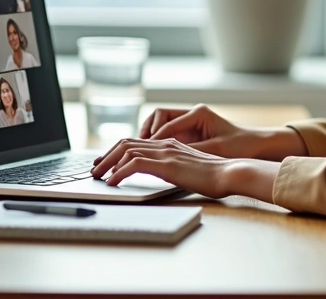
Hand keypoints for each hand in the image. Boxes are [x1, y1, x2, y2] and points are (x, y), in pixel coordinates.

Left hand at [90, 138, 279, 200]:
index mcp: (170, 143)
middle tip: (94, 170)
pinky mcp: (167, 165)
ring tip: (98, 177)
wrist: (231, 173)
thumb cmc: (216, 175)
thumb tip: (158, 175)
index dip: (116, 151)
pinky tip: (113, 183)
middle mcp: (165, 144)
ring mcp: (166, 153)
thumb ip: (173, 167)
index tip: (105, 162)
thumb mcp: (189, 169)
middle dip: (106, 156)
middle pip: (126, 143)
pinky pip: (134, 165)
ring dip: (107, 164)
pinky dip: (119, 173)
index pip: (136, 142)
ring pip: (126, 151)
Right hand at [140, 104, 260, 158]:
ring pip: (159, 123)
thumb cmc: (241, 146)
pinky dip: (157, 142)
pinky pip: (167, 134)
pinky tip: (152, 154)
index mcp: (198, 113)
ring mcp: (190, 122)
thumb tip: (169, 155)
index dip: (155, 137)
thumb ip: (192, 150)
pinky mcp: (189, 133)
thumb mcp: (215, 150)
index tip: (146, 150)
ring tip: (140, 151)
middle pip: (158, 116)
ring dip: (149, 135)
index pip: (167, 122)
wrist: (256, 146)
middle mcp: (192, 114)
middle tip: (137, 147)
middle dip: (146, 131)